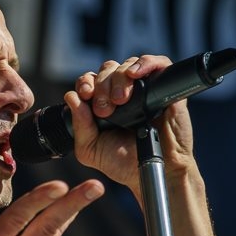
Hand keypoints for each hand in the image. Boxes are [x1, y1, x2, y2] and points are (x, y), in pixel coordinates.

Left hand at [65, 55, 194, 188]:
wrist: (157, 172)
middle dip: (102, 85)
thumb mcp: (91, 150)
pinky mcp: (165, 87)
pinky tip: (135, 74)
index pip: (90, 81)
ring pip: (127, 65)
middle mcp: (121, 93)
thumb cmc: (125, 162)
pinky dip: (144, 63)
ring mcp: (143, 88)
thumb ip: (80, 127)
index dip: (85, 83)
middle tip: (105, 108)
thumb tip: (71, 97)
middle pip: (107, 70)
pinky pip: (158, 62)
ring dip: (119, 78)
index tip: (85, 94)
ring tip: (120, 100)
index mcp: (102, 104)